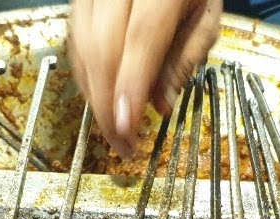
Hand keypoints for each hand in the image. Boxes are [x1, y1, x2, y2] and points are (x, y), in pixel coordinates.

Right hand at [69, 0, 221, 157]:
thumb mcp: (205, 16)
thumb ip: (185, 58)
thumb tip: (161, 105)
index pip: (141, 38)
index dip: (131, 86)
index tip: (127, 127)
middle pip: (103, 47)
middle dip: (107, 103)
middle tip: (121, 143)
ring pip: (82, 46)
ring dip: (94, 95)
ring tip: (114, 130)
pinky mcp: (79, 0)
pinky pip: (74, 41)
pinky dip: (86, 77)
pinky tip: (100, 100)